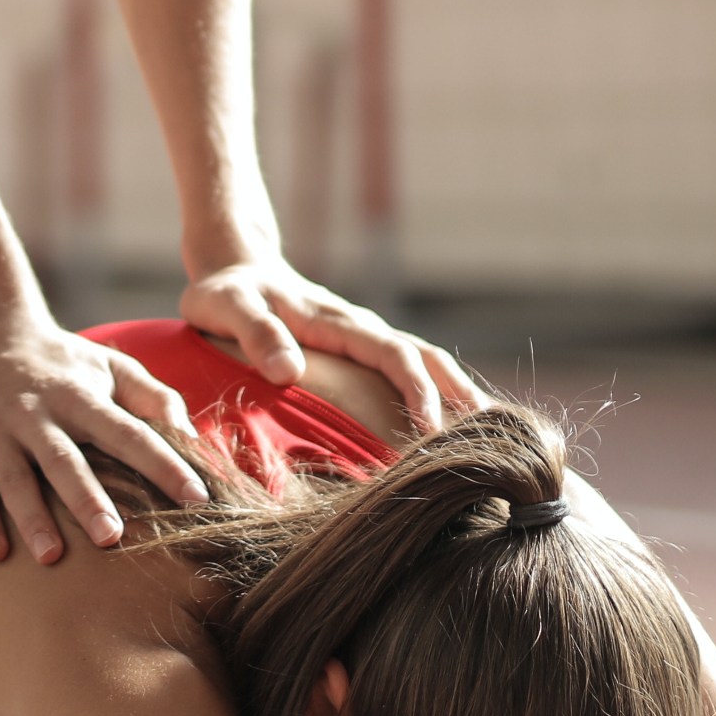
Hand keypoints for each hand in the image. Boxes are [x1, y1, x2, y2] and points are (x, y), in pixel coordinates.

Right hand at [0, 316, 211, 565]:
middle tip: (112, 538)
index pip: (129, 433)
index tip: (197, 499)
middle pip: (65, 460)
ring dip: (33, 518)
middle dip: (88, 499)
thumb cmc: (63, 361)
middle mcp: (37, 412)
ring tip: (52, 556)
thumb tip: (194, 438)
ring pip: (15, 478)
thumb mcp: (111, 365)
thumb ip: (154, 397)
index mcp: (81, 396)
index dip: (164, 464)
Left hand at [178, 258, 483, 433]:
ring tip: (489, 443)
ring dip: (457, 398)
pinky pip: (411, 375)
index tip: (431, 430)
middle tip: (485, 446)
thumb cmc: (227, 294)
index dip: (417, 390)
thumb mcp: (227, 306)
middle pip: (427, 359)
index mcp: (339, 321)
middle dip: (457, 399)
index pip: (393, 353)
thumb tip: (288, 372)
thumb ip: (255, 333)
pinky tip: (452, 433)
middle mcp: (363, 330)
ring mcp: (367, 342)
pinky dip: (439, 398)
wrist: (237, 268)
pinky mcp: (363, 356)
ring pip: (427, 365)